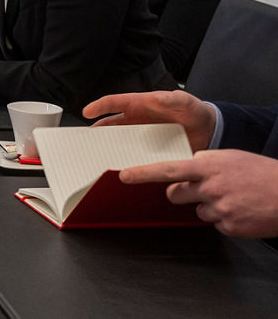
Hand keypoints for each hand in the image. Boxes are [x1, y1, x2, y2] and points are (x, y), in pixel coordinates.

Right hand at [82, 90, 216, 150]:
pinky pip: (134, 155)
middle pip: (110, 125)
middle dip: (97, 132)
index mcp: (140, 104)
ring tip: (98, 157)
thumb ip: (172, 99)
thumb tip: (157, 97)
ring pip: (119, 141)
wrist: (208, 130)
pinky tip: (123, 168)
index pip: (115, 102)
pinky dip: (126, 160)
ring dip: (108, 147)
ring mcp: (141, 135)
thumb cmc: (193, 111)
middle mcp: (136, 120)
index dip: (99, 106)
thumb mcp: (184, 101)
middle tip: (85, 140)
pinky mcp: (149, 149)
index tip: (86, 112)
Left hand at [119, 149, 277, 237]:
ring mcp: (220, 209)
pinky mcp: (229, 226)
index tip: (124, 175)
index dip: (143, 173)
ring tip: (233, 198)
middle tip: (203, 188)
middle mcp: (210, 187)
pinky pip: (215, 224)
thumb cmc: (260, 173)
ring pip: (197, 210)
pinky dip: (225, 219)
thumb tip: (184, 170)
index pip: (167, 169)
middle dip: (181, 193)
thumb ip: (203, 163)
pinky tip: (241, 210)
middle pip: (175, 194)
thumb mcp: (229, 158)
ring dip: (209, 206)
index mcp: (208, 166)